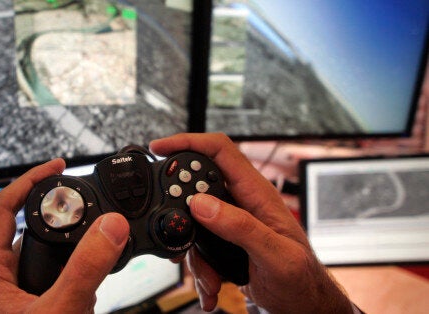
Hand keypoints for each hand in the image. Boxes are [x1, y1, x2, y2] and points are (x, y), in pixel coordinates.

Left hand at [0, 158, 129, 312]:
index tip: (58, 166)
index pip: (1, 206)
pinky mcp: (26, 299)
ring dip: (68, 245)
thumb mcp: (60, 309)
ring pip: (38, 249)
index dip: (30, 179)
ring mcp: (10, 288)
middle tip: (81, 199)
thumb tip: (111, 226)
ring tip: (94, 241)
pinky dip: (70, 267)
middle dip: (57, 213)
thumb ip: (85, 269)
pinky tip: (90, 280)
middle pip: (23, 224)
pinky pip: (48, 270)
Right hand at [150, 133, 353, 313]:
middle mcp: (243, 202)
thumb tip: (201, 203)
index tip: (160, 147)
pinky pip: (198, 247)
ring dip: (194, 254)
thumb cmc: (302, 280)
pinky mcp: (225, 241)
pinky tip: (210, 285)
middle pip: (197, 185)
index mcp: (258, 194)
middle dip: (181, 210)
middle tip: (175, 229)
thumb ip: (241, 227)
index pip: (221, 151)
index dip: (189, 142)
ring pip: (193, 223)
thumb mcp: (276, 255)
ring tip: (209, 277)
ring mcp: (232, 222)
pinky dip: (200, 269)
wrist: (304, 306)